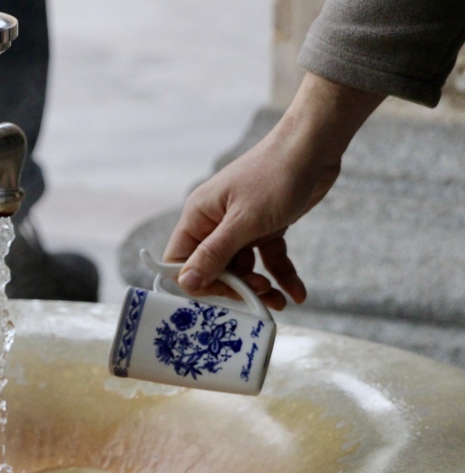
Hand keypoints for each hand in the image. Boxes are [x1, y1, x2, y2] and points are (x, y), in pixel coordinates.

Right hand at [164, 73, 383, 310]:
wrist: (315, 145)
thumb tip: (186, 283)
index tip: (226, 293)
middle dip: (236, 287)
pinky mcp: (265, 227)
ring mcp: (240, 226)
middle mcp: (215, 223)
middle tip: (260, 296)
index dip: (199, 283)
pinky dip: (281, 275)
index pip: (181, 262)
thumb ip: (214, 254)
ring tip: (280, 301)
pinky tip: (297, 292)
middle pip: (213, 269)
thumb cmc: (276, 175)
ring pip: (243, 268)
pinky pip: (268, 258)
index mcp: (198, 217)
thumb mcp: (244, 221)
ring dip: (260, 287)